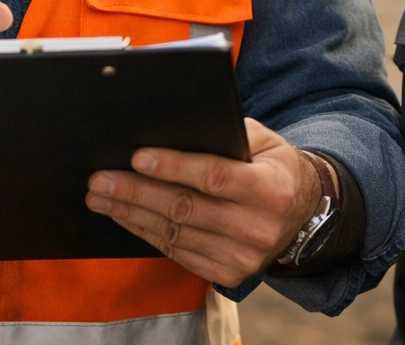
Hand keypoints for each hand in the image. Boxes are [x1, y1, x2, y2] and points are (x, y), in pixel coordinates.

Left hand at [85, 118, 320, 286]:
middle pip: (186, 208)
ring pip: (176, 233)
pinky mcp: (229, 274)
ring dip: (132, 214)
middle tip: (100, 179)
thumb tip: (172, 129)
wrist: (304, 215)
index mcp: (272, 189)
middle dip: (137, 192)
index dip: (174, 167)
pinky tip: (126, 217)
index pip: (215, 177)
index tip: (137, 156)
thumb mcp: (265, 142)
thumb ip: (227, 134)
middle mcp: (258, 228)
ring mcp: (243, 257)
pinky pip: (178, 253)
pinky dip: (146, 234)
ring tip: (101, 197)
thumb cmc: (275, 167)